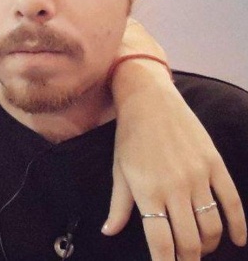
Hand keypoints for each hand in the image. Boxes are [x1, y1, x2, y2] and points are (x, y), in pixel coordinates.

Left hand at [104, 60, 246, 259]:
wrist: (149, 100)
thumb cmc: (130, 136)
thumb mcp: (119, 170)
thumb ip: (118, 205)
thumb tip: (108, 232)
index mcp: (147, 191)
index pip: (161, 242)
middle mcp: (174, 187)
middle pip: (189, 240)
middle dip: (188, 259)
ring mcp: (198, 176)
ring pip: (211, 226)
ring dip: (208, 245)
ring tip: (201, 250)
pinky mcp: (214, 164)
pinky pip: (232, 201)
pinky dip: (238, 226)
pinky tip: (237, 240)